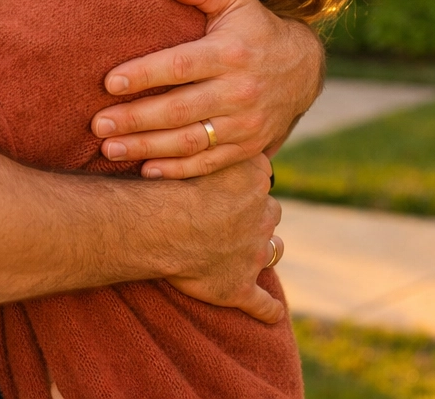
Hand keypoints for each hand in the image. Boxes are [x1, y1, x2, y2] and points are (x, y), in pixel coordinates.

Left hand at [92, 0, 323, 178]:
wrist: (303, 68)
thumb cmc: (253, 26)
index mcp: (231, 53)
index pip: (180, 66)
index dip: (144, 74)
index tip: (109, 82)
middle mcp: (240, 92)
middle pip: (179, 110)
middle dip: (135, 119)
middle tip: (97, 124)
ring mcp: (246, 124)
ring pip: (190, 141)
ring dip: (147, 148)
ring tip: (109, 149)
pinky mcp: (249, 147)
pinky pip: (209, 163)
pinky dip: (177, 171)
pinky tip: (145, 171)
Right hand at [163, 155, 283, 322]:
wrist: (162, 223)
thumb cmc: (167, 181)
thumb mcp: (188, 146)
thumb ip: (200, 139)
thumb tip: (193, 122)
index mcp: (251, 178)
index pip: (258, 172)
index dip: (246, 176)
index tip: (232, 176)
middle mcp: (260, 215)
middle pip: (269, 210)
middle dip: (258, 212)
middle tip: (235, 212)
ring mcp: (253, 252)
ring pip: (272, 249)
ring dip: (265, 249)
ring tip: (254, 250)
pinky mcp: (239, 286)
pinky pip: (261, 302)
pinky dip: (267, 308)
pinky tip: (271, 311)